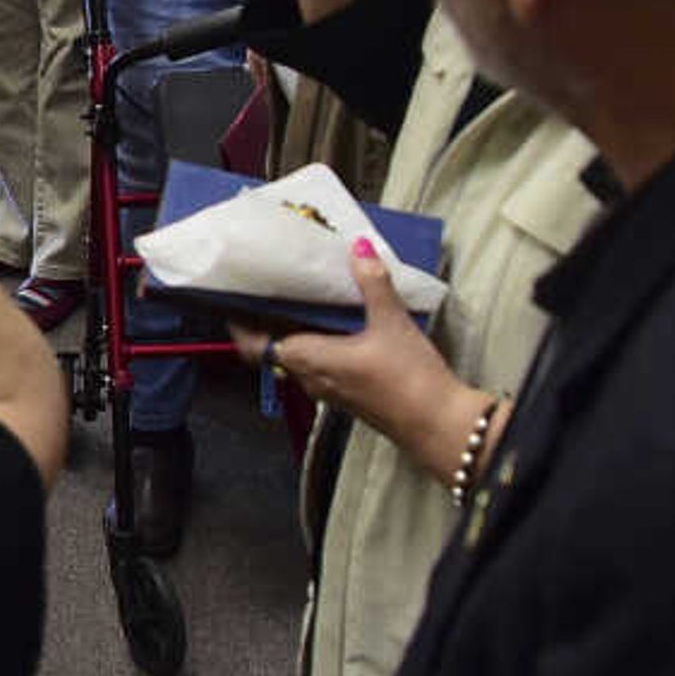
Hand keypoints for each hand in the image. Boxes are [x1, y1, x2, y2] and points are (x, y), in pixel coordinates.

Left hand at [236, 245, 476, 461]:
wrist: (438, 427)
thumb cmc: (408, 380)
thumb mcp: (390, 323)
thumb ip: (372, 283)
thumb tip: (358, 249)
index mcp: (308, 360)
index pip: (254, 346)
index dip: (240, 324)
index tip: (235, 299)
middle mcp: (311, 378)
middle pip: (275, 347)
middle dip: (271, 319)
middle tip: (275, 287)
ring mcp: (330, 390)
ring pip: (300, 356)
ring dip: (298, 330)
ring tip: (308, 298)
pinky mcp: (350, 395)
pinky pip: (324, 364)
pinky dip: (323, 343)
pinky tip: (343, 324)